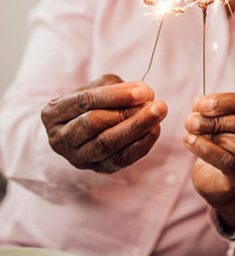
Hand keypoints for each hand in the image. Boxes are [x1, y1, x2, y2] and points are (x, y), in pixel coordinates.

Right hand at [41, 74, 167, 173]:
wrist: (84, 128)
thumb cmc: (92, 102)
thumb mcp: (98, 87)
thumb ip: (118, 87)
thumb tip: (143, 93)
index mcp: (54, 113)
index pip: (84, 101)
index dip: (115, 96)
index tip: (143, 91)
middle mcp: (60, 138)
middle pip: (94, 124)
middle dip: (128, 113)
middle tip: (156, 104)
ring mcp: (77, 157)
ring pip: (106, 144)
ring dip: (137, 128)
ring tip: (158, 113)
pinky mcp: (97, 169)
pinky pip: (120, 160)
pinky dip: (141, 145)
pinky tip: (155, 129)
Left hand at [183, 93, 234, 229]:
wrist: (221, 183)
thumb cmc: (226, 146)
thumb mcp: (228, 124)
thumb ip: (220, 112)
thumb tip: (201, 105)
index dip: (227, 102)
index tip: (201, 103)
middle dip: (220, 119)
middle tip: (192, 119)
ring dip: (217, 134)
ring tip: (193, 130)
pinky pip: (229, 163)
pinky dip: (206, 149)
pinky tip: (190, 141)